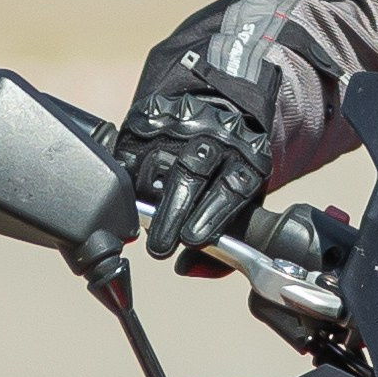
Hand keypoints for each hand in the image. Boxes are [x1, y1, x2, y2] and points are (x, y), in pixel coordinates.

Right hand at [117, 64, 273, 259]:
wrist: (219, 108)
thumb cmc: (228, 173)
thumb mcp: (241, 203)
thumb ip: (222, 242)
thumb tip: (186, 268)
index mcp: (249, 158)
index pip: (232, 188)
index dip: (212, 215)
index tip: (193, 239)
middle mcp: (217, 137)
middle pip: (191, 174)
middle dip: (174, 213)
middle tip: (159, 246)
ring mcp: (184, 123)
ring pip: (159, 161)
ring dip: (148, 196)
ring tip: (142, 220)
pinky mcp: (153, 116)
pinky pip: (133, 147)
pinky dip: (129, 175)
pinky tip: (129, 193)